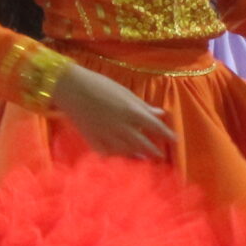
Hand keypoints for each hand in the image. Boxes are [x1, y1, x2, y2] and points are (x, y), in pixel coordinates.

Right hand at [53, 66, 175, 159]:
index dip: (166, 134)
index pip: (156, 127)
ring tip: (145, 160)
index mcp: (132, 112)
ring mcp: (108, 136)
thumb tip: (160, 113)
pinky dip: (116, 158)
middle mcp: (122, 127)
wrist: (71, 88)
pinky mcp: (94, 141)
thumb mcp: (125, 92)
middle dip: (154, 150)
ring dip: (137, 156)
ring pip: (127, 151)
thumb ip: (143, 105)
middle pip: (143, 143)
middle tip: (161, 156)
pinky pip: (108, 154)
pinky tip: (121, 159)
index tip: (174, 139)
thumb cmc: (100, 85)